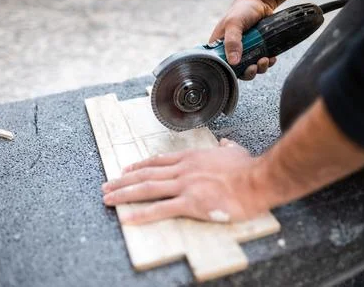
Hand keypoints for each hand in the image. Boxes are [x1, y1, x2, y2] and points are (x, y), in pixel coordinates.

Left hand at [102, 138, 270, 224]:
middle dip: (123, 180)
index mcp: (191, 158)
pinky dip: (141, 214)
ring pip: (147, 189)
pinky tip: (128, 218)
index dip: (139, 165)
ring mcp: (184, 185)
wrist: (257, 179)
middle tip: (106, 185)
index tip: (126, 169)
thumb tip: (226, 144)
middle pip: (146, 174)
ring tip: (108, 199)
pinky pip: (160, 209)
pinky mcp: (190, 203)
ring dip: (124, 194)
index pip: (158, 161)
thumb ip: (227, 148)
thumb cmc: (248, 168)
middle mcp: (183, 169)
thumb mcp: (235, 152)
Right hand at [209, 0, 276, 79]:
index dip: (230, 71)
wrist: (260, 1)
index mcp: (219, 46)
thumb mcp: (234, 24)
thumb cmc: (242, 10)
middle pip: (237, 71)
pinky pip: (261, 63)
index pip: (221, 65)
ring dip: (259, 68)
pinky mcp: (257, 50)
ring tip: (265, 60)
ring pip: (251, 68)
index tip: (239, 69)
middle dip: (248, 72)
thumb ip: (232, 41)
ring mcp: (245, 51)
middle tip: (254, 67)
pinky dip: (267, 63)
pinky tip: (271, 58)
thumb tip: (233, 62)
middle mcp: (231, 51)